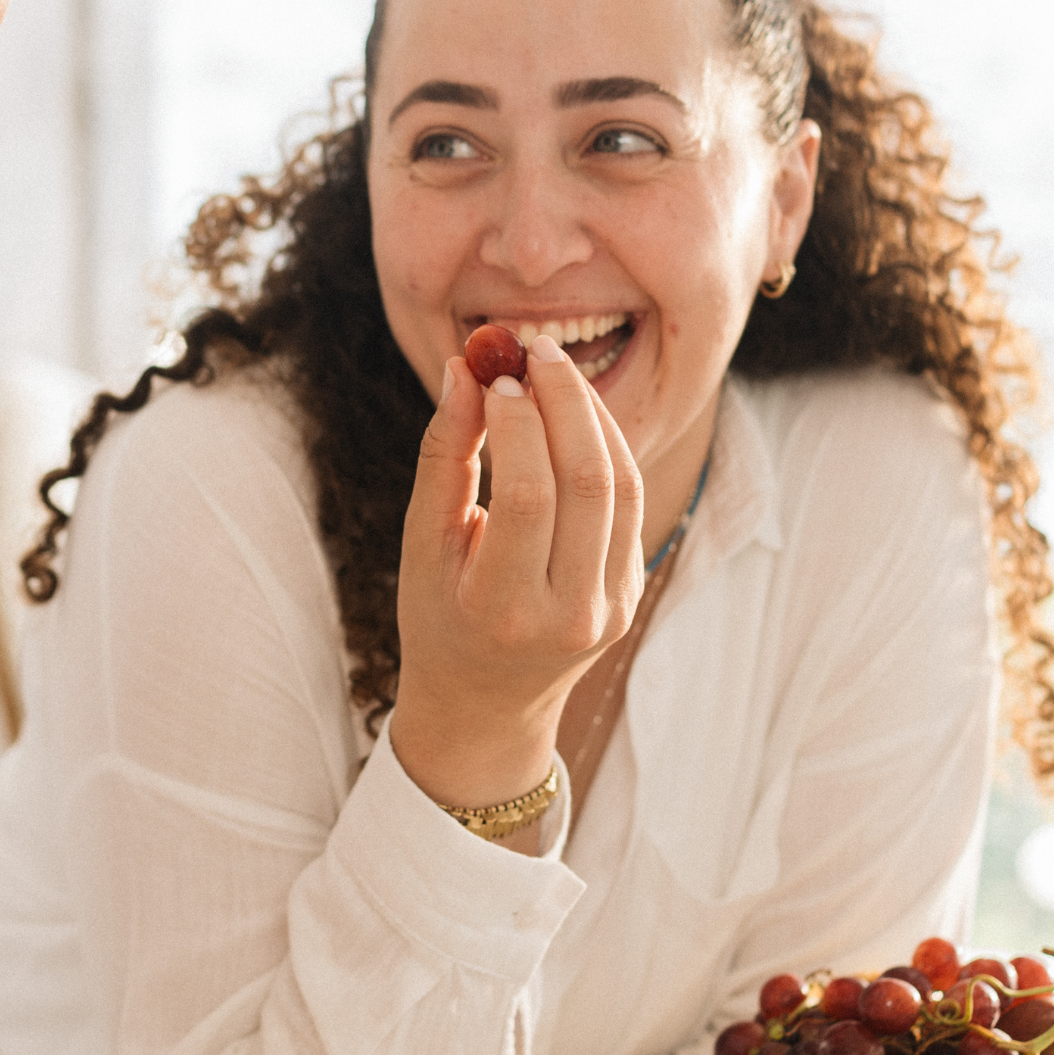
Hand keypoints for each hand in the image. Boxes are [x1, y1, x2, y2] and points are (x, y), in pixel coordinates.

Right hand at [390, 335, 643, 812]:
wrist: (486, 706)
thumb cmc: (438, 616)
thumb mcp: (423, 546)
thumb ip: (443, 457)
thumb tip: (464, 372)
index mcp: (504, 610)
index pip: (527, 498)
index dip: (516, 425)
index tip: (493, 375)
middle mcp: (570, 615)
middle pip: (588, 484)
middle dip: (565, 401)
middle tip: (536, 349)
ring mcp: (611, 608)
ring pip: (620, 486)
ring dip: (591, 416)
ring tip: (553, 371)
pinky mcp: (631, 594)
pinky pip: (629, 503)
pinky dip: (606, 447)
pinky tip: (575, 414)